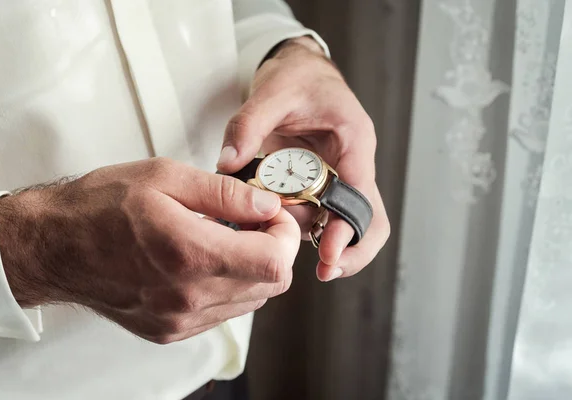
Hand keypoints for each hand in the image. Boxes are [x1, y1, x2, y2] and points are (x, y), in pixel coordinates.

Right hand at [0, 158, 299, 343]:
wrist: (54, 246)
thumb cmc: (100, 207)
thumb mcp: (165, 178)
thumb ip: (225, 193)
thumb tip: (266, 204)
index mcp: (189, 253)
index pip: (274, 262)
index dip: (285, 235)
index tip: (272, 215)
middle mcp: (187, 296)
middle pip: (270, 285)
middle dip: (273, 250)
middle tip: (251, 223)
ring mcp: (179, 319)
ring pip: (251, 301)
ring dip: (252, 269)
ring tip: (224, 239)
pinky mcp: (170, 331)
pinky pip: (223, 313)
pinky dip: (228, 286)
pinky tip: (205, 262)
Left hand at [217, 37, 389, 281]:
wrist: (300, 70)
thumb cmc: (298, 77)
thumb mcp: (273, 91)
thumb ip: (249, 124)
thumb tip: (228, 162)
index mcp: (353, 142)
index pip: (361, 197)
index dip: (348, 230)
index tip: (327, 256)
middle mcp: (352, 165)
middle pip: (365, 219)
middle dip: (347, 249)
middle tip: (324, 272)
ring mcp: (337, 176)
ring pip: (335, 221)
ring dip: (311, 236)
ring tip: (275, 242)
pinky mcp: (319, 183)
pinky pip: (315, 212)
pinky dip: (297, 225)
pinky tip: (272, 231)